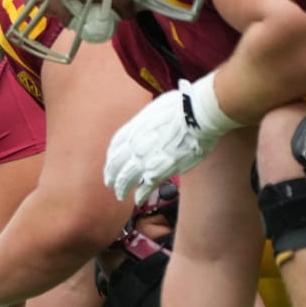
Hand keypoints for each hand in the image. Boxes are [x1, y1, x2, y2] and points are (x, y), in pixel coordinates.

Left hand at [104, 88, 212, 202]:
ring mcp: (144, 158)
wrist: (196, 115)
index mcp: (134, 128)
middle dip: (112, 174)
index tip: (110, 162)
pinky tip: (139, 200)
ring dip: (122, 188)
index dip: (112, 156)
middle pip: (116, 163)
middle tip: (109, 183)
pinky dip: (141, 195)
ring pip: (126, 177)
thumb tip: (152, 123)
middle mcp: (134, 144)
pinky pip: (145, 186)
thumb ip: (149, 121)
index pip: (116, 145)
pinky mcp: (159, 170)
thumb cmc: (184, 106)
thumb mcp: (157, 109)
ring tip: (120, 195)